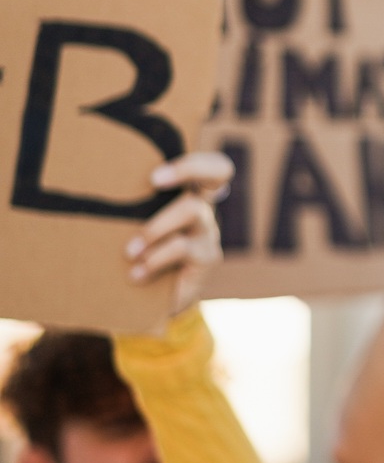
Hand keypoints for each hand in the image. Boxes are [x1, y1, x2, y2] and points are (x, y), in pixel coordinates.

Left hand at [129, 152, 231, 314]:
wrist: (146, 300)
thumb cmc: (131, 254)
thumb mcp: (128, 228)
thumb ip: (124, 209)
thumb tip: (84, 188)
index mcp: (185, 193)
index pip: (206, 164)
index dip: (191, 162)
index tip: (153, 177)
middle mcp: (203, 207)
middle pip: (220, 170)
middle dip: (187, 167)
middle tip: (153, 180)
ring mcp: (208, 231)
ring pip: (192, 209)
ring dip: (155, 227)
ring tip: (130, 252)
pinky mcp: (207, 257)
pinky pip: (183, 247)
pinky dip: (155, 260)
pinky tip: (136, 275)